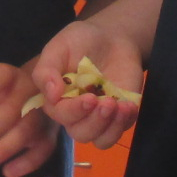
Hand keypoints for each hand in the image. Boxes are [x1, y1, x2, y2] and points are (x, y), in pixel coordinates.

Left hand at [0, 62, 59, 176]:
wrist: (37, 94)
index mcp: (7, 75)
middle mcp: (28, 91)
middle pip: (10, 111)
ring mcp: (42, 113)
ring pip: (25, 131)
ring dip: (1, 150)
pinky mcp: (50, 134)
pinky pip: (44, 149)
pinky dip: (27, 162)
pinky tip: (7, 172)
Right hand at [32, 23, 142, 149]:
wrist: (112, 37)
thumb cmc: (80, 41)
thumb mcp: (59, 47)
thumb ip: (47, 70)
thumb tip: (51, 94)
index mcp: (58, 100)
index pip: (62, 115)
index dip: (74, 111)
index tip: (89, 98)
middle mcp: (77, 114)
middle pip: (81, 132)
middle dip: (94, 121)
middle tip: (107, 102)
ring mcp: (100, 117)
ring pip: (101, 139)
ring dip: (110, 127)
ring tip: (120, 106)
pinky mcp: (120, 116)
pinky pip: (120, 131)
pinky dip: (125, 123)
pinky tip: (129, 106)